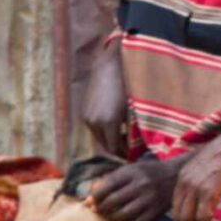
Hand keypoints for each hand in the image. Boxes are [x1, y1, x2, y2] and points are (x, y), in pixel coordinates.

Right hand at [79, 43, 130, 158]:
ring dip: (110, 139)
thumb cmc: (130, 85)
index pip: (115, 149)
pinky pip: (94, 127)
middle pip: (105, 145)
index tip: (135, 156)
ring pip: (98, 136)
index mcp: (108, 122)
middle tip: (131, 149)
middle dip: (118, 148)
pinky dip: (104, 129)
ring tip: (125, 136)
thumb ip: (134, 130)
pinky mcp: (83, 111)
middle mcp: (93, 122)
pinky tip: (115, 125)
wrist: (111, 65)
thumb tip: (137, 146)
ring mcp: (86, 116)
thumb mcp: (135, 110)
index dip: (125, 154)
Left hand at [90, 158, 177, 220]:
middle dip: (101, 208)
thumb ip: (110, 181)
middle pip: (113, 201)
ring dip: (112, 217)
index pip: (108, 185)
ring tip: (110, 216)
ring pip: (123, 214)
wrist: (176, 175)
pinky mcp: (157, 210)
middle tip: (99, 210)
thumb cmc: (148, 172)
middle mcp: (142, 185)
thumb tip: (88, 200)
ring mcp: (150, 199)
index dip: (96, 196)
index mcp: (133, 172)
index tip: (91, 201)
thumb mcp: (131, 169)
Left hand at [172, 138, 220, 220]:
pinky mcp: (208, 191)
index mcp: (183, 179)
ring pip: (189, 219)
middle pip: (179, 216)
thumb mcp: (208, 168)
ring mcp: (195, 187)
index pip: (176, 208)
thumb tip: (207, 196)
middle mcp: (185, 184)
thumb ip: (202, 182)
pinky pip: (203, 217)